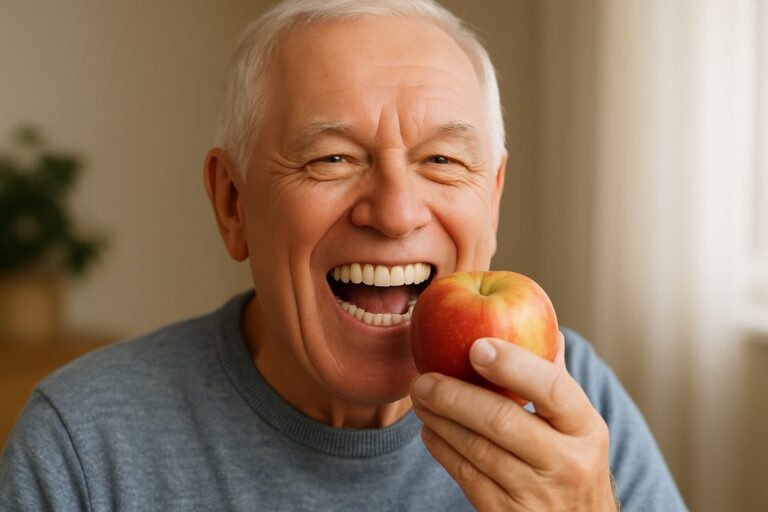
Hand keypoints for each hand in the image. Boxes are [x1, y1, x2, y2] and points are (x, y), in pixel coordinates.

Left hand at [409, 333, 617, 510]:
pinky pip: (465, 476)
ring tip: (420, 398)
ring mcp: (536, 494)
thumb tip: (545, 326)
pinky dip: (441, 448)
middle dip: (453, 395)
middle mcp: (566, 463)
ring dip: (439, 419)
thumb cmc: (572, 462)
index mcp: (586, 428)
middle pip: (501, 421)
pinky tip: (430, 430)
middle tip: (423, 378)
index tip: (475, 346)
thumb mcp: (578, 425)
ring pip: (475, 449)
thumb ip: (556, 379)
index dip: (512, 365)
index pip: (551, 388)